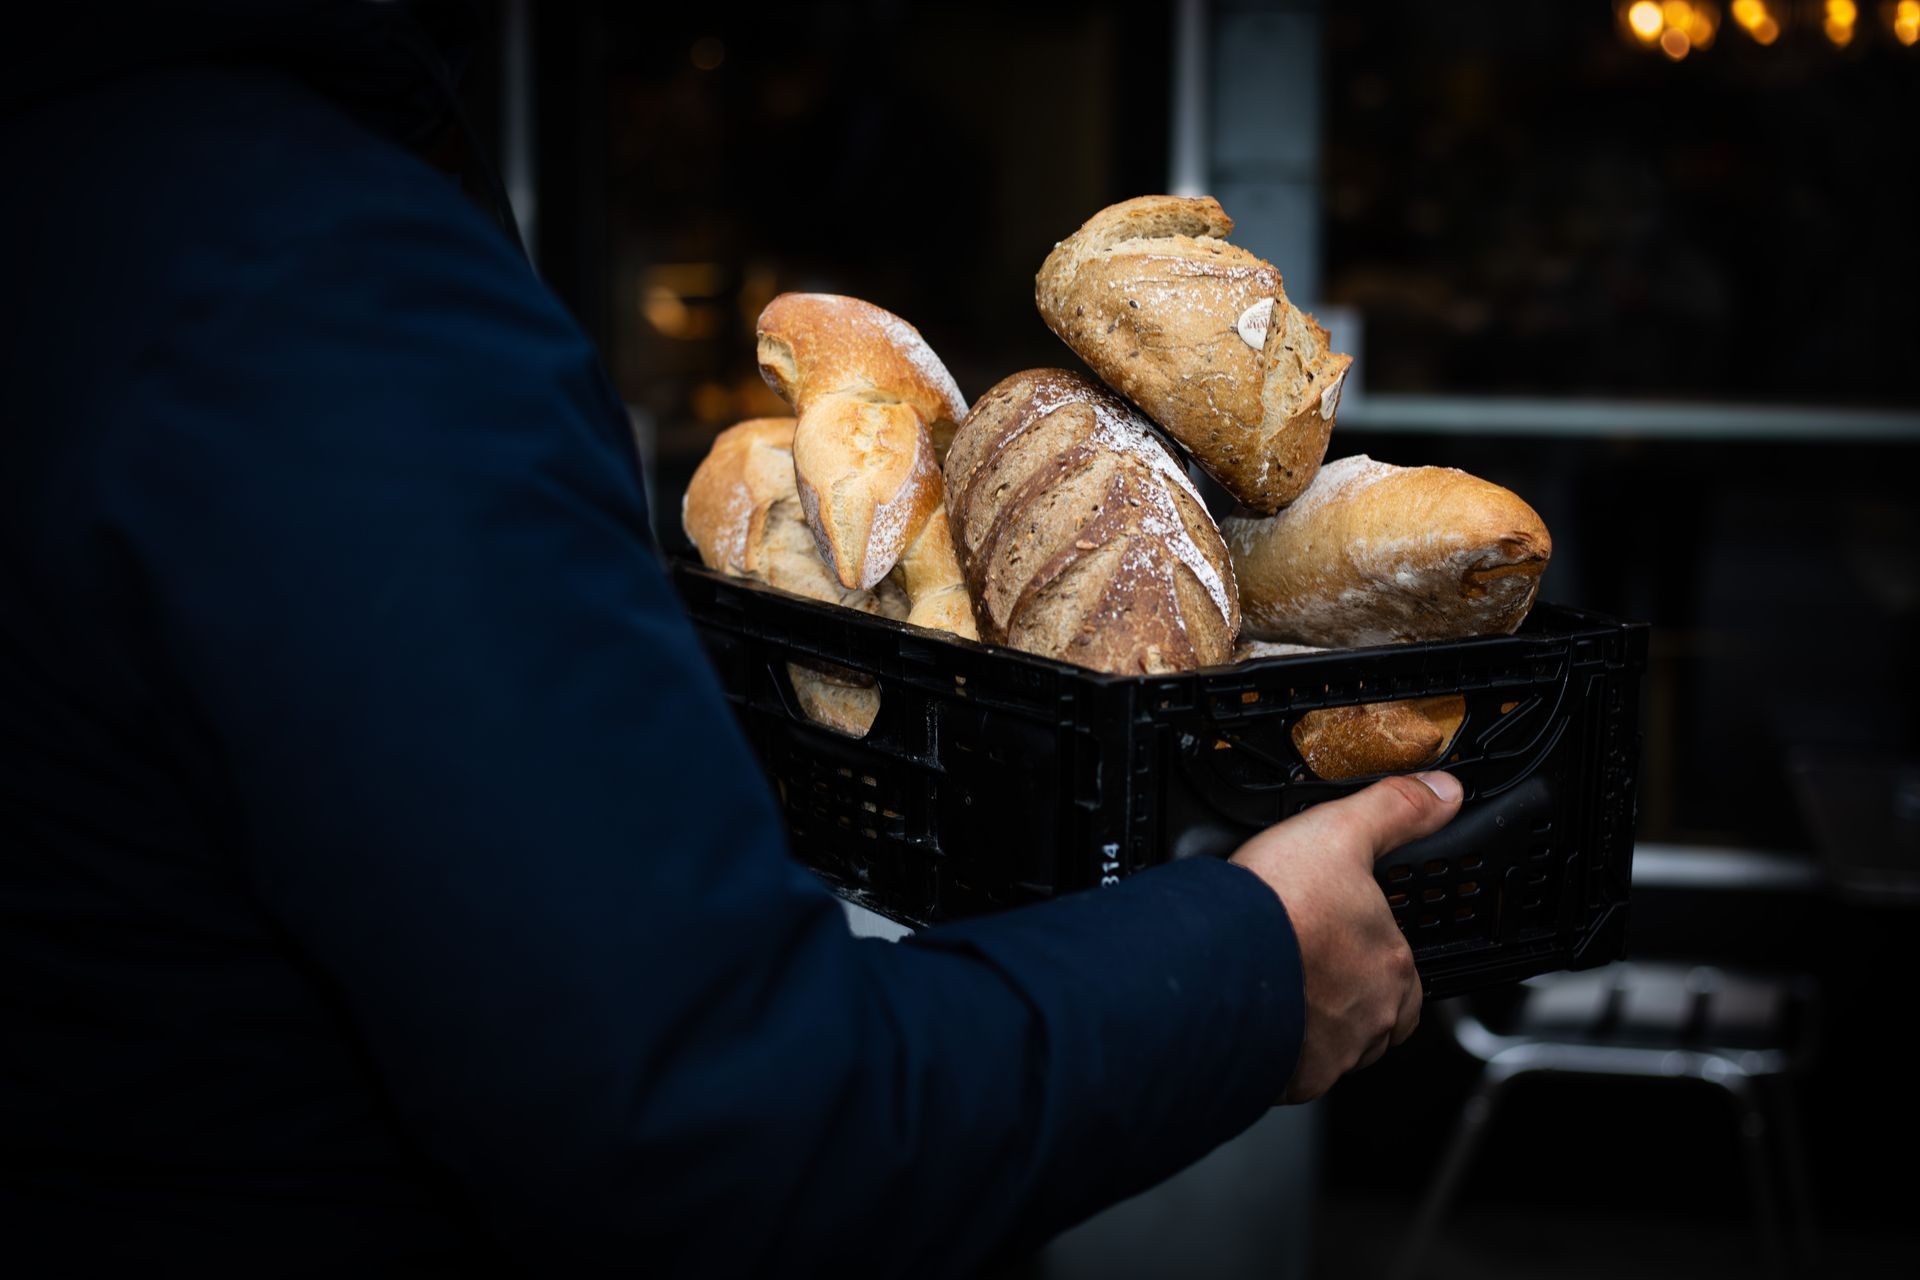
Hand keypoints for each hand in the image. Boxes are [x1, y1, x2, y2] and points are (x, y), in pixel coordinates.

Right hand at [1231, 772, 1463, 1102]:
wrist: (1216, 960)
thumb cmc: (1277, 904)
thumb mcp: (1340, 830)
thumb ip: (1395, 810)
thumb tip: (1443, 792)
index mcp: (1391, 964)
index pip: (1405, 973)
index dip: (1376, 955)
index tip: (1345, 941)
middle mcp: (1373, 1016)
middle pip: (1376, 1016)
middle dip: (1351, 998)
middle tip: (1310, 966)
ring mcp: (1335, 1052)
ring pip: (1340, 1047)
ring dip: (1320, 1026)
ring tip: (1282, 992)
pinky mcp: (1295, 1078)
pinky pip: (1297, 1071)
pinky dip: (1283, 1052)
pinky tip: (1260, 1021)